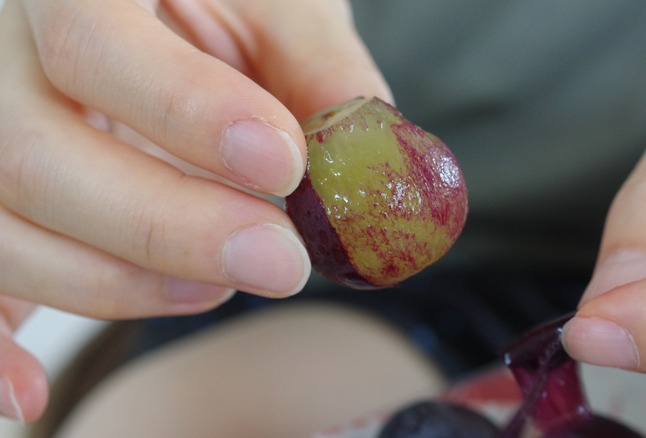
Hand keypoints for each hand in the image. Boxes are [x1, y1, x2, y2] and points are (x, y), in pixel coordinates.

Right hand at [0, 0, 390, 421]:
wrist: (148, 6)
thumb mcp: (274, 2)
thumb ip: (319, 68)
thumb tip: (374, 165)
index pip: (92, 42)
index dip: (187, 113)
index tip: (284, 165)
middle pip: (33, 155)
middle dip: (167, 227)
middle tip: (279, 261)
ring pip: (5, 230)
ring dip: (118, 282)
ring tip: (220, 285)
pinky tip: (31, 395)